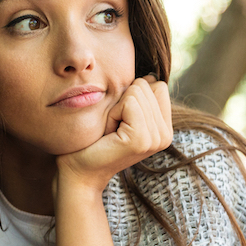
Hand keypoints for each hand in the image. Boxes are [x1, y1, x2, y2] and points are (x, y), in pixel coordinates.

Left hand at [56, 76, 171, 194]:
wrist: (79, 170)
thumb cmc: (96, 139)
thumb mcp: (123, 114)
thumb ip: (140, 96)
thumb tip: (150, 75)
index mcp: (165, 128)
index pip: (158, 86)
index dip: (133, 96)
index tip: (121, 120)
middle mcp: (165, 135)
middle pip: (148, 85)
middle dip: (123, 101)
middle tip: (114, 127)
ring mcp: (156, 139)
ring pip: (137, 91)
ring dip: (117, 108)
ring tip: (111, 131)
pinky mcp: (141, 140)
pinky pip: (129, 102)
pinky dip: (113, 113)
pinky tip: (109, 133)